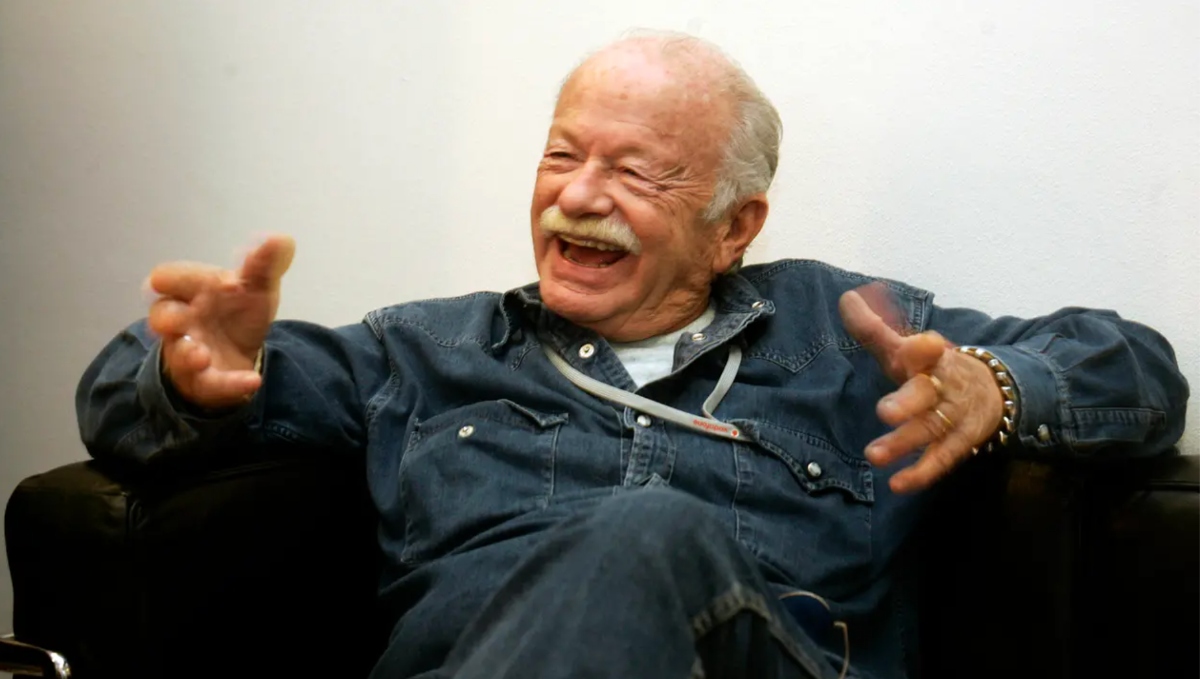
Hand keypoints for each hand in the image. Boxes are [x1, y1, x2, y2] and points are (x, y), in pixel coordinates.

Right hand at [145, 234, 295, 409]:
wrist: (240, 353)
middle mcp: (183, 320)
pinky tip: (252, 381)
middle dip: (166, 316)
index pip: (171, 278)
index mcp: (192, 291)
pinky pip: (211, 385)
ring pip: (177, 354)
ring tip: (200, 355)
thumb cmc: (237, 312)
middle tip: (179, 318)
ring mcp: (189, 351)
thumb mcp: (256, 287)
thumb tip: (281, 238)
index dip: (185, 278)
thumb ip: (264, 265)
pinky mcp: (205, 381)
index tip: (223, 282)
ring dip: (186, 354)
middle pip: (161, 315)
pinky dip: (231, 384)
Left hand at [839, 284, 1003, 492]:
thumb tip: (846, 300)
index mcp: (930, 358)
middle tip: (884, 412)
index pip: (926, 350)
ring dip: (903, 443)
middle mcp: (943, 385)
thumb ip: (874, 329)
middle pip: (926, 393)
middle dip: (907, 402)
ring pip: (930, 429)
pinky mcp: (960, 443)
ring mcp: (953, 416)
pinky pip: (941, 459)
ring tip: (874, 455)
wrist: (993, 390)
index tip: (918, 345)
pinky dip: (921, 473)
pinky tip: (898, 484)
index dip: (920, 349)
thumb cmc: (933, 369)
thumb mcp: (906, 349)